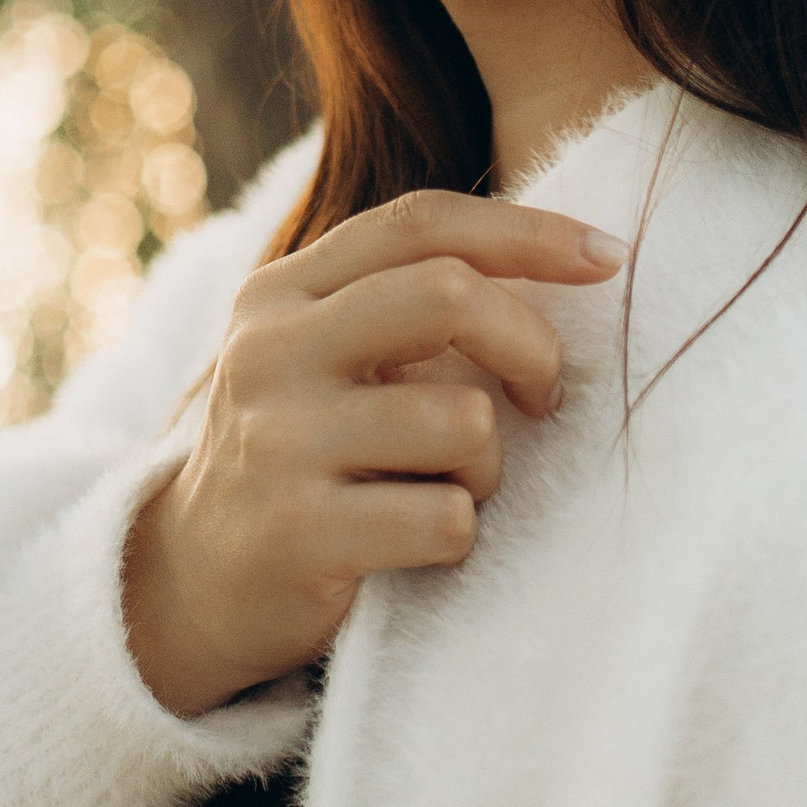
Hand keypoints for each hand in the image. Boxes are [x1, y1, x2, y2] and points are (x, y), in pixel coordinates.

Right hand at [121, 188, 625, 717]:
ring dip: (488, 466)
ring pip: (463, 420)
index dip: (528, 231)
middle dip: (531, 344)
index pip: (420, 224)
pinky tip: (414, 544)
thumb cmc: (305, 453)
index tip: (609, 254)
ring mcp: (279, 441)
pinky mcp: (299, 531)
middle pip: (447, 294)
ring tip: (449, 487)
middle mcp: (270, 352)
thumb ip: (407, 299)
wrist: (197, 582)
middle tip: (545, 395)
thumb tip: (571, 256)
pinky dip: (458, 535)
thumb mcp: (327, 354)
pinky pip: (447, 518)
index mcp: (283, 292)